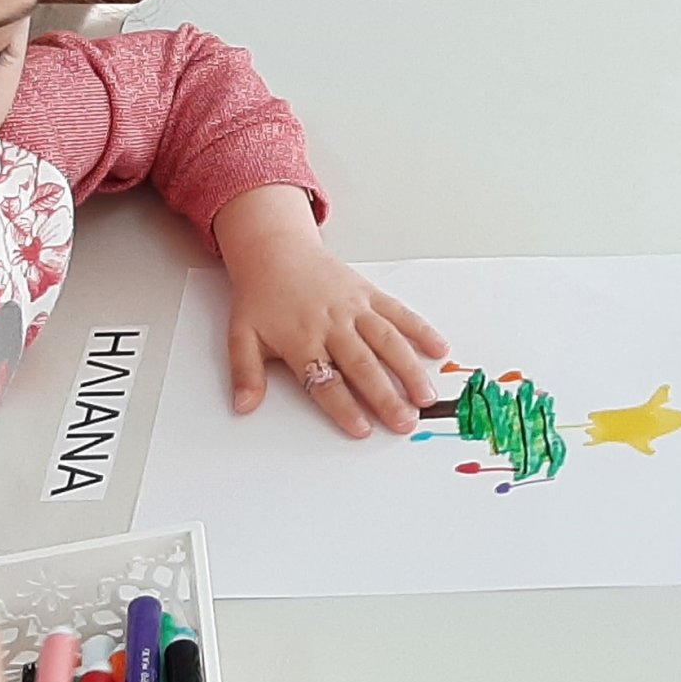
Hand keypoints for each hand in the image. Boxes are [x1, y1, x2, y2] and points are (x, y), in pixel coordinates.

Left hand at [214, 187, 448, 437]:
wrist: (276, 252)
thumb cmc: (262, 297)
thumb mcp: (241, 335)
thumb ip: (245, 373)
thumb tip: (243, 406)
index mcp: (301, 339)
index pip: (325, 380)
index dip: (344, 406)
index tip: (362, 429)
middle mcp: (331, 324)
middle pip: (362, 366)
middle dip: (385, 397)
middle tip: (404, 422)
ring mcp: (355, 309)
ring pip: (387, 342)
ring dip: (409, 370)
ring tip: (425, 397)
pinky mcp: (370, 295)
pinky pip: (400, 314)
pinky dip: (421, 331)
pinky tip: (439, 350)